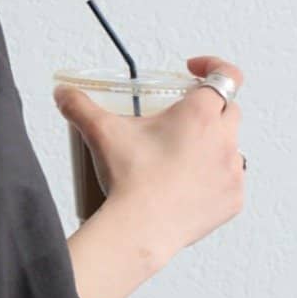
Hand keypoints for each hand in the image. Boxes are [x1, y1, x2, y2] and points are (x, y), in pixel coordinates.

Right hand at [52, 56, 246, 264]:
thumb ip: (80, 106)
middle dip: (209, 110)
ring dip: (212, 147)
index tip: (194, 72)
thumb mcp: (101, 133)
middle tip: (180, 122)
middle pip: (229, 110)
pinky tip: (189, 187)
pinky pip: (230, 183)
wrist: (140, 230)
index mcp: (200, 114)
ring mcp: (232, 171)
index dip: (213, 66)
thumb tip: (64, 94)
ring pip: (231, 148)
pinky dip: (213, 181)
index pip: (226, 75)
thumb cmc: (129, 180)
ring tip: (181, 159)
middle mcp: (224, 138)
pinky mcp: (232, 200)